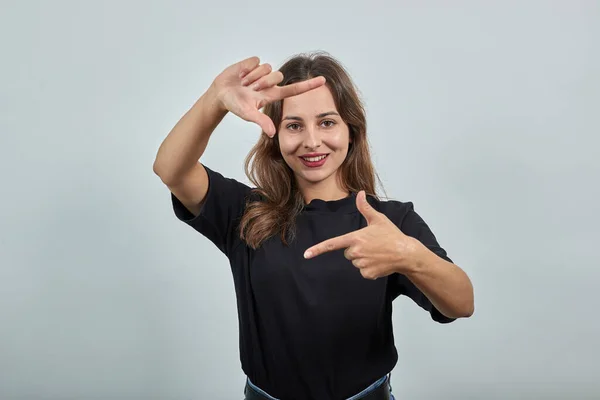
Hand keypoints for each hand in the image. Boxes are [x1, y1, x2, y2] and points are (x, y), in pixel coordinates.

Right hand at [210, 56, 325, 136]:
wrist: (220, 94)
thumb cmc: (235, 105)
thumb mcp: (248, 114)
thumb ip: (261, 121)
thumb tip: (272, 133)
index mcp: (273, 94)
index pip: (295, 89)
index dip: (309, 85)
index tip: (323, 81)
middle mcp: (270, 82)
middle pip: (277, 75)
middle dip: (262, 82)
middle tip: (250, 89)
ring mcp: (262, 72)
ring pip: (266, 68)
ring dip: (253, 76)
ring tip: (243, 83)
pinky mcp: (253, 63)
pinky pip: (255, 61)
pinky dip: (246, 68)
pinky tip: (240, 75)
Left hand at [303, 191, 422, 279]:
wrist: (406, 253)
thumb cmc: (391, 235)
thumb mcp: (378, 219)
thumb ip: (365, 207)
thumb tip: (360, 193)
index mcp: (355, 238)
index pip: (333, 244)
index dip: (318, 249)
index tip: (306, 254)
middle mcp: (356, 251)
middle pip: (347, 253)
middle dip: (356, 249)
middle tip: (371, 245)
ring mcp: (362, 264)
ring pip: (355, 262)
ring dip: (363, 259)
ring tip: (377, 253)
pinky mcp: (368, 274)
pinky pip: (363, 272)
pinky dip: (369, 268)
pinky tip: (379, 262)